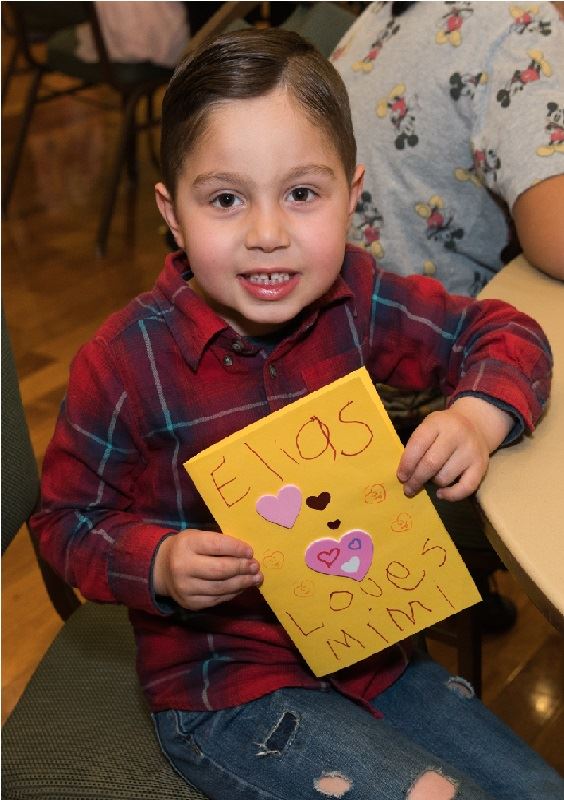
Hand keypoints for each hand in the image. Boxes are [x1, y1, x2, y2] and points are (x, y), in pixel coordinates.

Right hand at [153, 529, 262, 610]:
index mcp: (186, 544)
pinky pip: (217, 599)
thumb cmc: (187, 548)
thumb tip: (248, 555)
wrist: (162, 569)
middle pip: (220, 570)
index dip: (236, 549)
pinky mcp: (190, 603)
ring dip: (242, 583)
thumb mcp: (198, 537)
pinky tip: (242, 587)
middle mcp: (183, 567)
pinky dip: (233, 593)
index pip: (216, 546)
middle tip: (256, 566)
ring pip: (221, 587)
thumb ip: (219, 543)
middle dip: (242, 568)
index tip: (250, 551)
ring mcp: (185, 588)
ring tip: (256, 578)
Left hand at [396, 397, 512, 500]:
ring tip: (431, 478)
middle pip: (431, 463)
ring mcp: (470, 450)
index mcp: (437, 423)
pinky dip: (451, 495)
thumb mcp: (428, 427)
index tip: (401, 477)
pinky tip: (441, 494)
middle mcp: (456, 435)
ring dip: (434, 482)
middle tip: (408, 488)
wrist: (475, 424)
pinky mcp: (482, 465)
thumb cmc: (443, 429)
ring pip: (445, 477)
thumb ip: (416, 446)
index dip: (407, 464)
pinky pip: (466, 488)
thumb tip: (405, 474)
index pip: (418, 444)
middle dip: (416, 479)